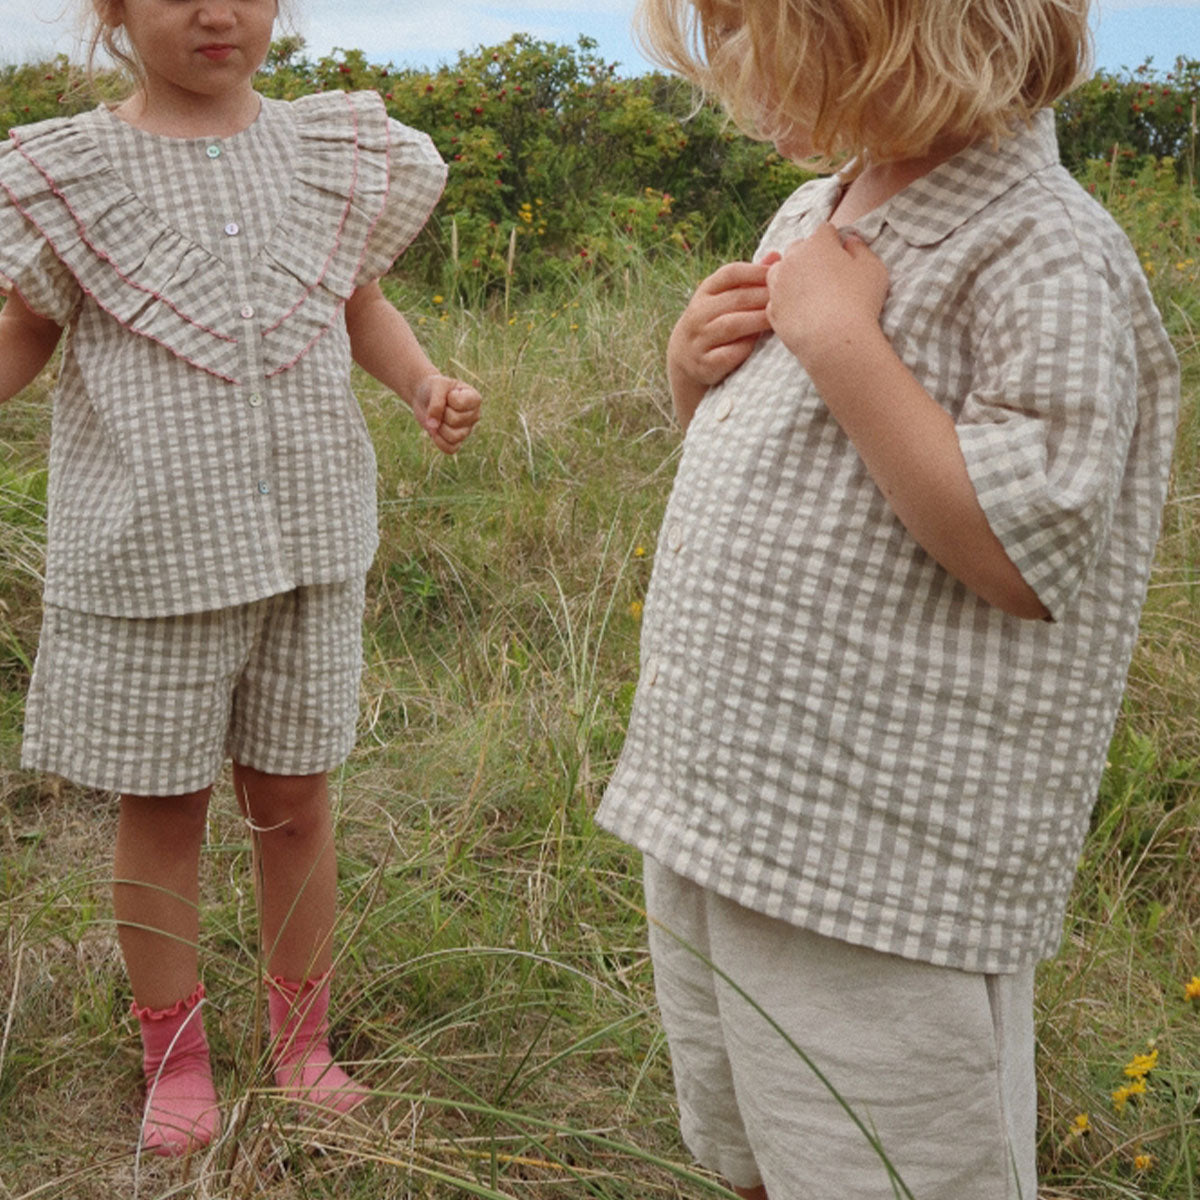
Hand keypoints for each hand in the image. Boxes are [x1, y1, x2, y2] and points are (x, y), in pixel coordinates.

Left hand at [411, 374, 481, 454]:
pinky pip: (450, 449)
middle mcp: (474, 415)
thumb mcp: (436, 386)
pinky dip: (439, 441)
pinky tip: (434, 431)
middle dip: (441, 413)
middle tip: (440, 406)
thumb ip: (436, 403)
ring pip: (454, 437)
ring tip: (438, 418)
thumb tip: (433, 426)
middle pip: (455, 421)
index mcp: (475, 399)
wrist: (424, 396)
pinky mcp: (457, 441)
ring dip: (439, 428)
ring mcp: (467, 430)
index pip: (461, 404)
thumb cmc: (434, 388)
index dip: (448, 399)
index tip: (447, 393)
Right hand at [667, 255, 777, 426]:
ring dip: (758, 321)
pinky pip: (728, 354)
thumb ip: (749, 280)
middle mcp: (699, 313)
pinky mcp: (705, 364)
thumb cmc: (716, 322)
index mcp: (705, 291)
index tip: (778, 276)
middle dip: (764, 297)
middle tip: (789, 299)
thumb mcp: (724, 298)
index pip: (730, 273)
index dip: (757, 272)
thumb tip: (777, 256)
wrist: (685, 359)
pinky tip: (759, 345)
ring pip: (731, 325)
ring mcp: (700, 339)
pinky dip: (745, 348)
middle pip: (736, 299)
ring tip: (779, 320)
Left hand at [765, 224, 888, 372]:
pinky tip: (802, 312)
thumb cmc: (859, 301)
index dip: (835, 241)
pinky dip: (786, 302)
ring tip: (811, 293)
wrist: (834, 341)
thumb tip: (850, 241)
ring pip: (781, 272)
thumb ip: (861, 249)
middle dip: (810, 257)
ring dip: (792, 277)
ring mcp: (778, 285)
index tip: (842, 255)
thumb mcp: (873, 268)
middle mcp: (791, 259)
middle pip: (799, 248)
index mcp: (817, 243)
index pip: (825, 230)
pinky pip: (777, 299)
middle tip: (827, 276)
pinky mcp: (772, 310)